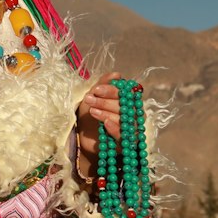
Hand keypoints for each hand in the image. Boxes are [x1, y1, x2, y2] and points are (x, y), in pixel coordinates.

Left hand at [75, 70, 122, 189]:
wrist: (82, 136)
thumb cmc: (90, 114)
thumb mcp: (94, 97)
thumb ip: (103, 84)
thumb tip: (116, 74)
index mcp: (128, 101)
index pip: (125, 93)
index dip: (111, 90)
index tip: (96, 89)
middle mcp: (134, 114)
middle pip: (125, 106)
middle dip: (105, 102)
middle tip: (89, 99)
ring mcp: (131, 129)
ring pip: (125, 120)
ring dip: (107, 113)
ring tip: (92, 111)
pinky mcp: (127, 143)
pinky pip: (124, 136)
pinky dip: (115, 128)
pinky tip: (105, 123)